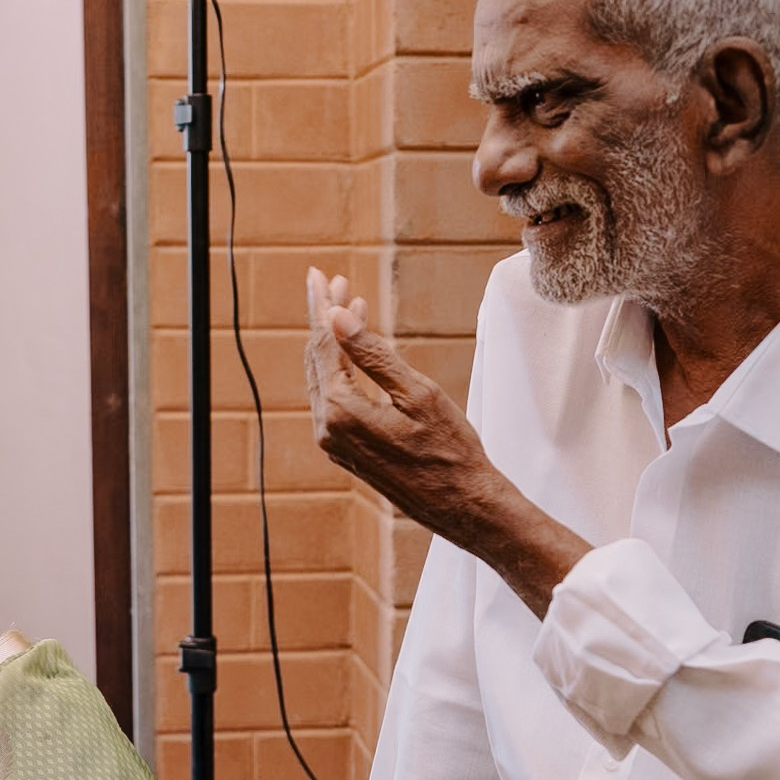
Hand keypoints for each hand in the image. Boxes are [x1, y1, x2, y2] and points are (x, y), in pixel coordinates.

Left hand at [304, 266, 503, 548]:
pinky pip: (334, 399)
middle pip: (318, 359)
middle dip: (325, 319)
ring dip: (334, 342)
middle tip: (334, 282)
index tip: (319, 274)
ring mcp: (334, 443)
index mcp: (340, 411)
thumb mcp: (415, 392)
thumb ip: (372, 354)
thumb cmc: (448, 449)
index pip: (323, 344)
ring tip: (348, 307)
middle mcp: (327, 429)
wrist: (461, 504)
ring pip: (324, 379)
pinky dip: (343, 369)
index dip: (321, 306)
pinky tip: (355, 352)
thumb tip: (334, 317)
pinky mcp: (346, 451)